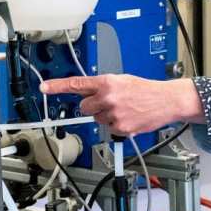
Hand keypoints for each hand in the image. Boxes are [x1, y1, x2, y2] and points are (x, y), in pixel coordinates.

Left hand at [41, 74, 204, 134]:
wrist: (166, 100)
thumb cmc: (145, 90)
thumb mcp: (122, 80)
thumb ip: (102, 86)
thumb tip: (87, 93)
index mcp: (107, 82)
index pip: (76, 84)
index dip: (57, 86)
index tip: (44, 87)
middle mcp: (108, 97)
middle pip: (84, 107)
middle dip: (93, 106)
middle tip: (109, 103)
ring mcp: (113, 114)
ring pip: (96, 119)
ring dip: (106, 116)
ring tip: (123, 109)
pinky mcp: (120, 128)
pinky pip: (108, 129)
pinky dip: (116, 125)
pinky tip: (128, 118)